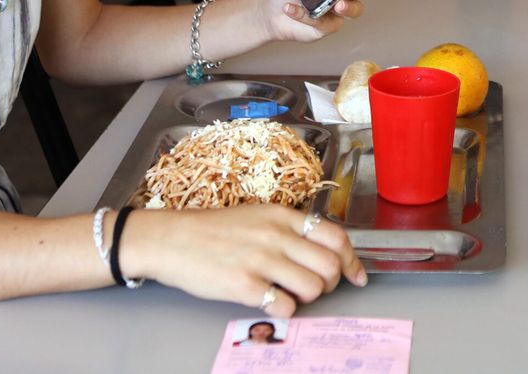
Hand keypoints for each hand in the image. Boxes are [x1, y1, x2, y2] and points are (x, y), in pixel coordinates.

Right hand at [127, 204, 366, 317]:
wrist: (171, 239)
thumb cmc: (213, 230)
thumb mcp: (257, 216)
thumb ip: (287, 229)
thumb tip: (320, 248)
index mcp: (283, 216)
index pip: (336, 236)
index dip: (351, 260)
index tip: (356, 275)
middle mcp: (276, 236)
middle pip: (330, 265)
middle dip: (331, 283)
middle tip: (317, 288)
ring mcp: (261, 260)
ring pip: (313, 287)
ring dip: (309, 298)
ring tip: (292, 295)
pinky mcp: (243, 286)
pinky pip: (284, 306)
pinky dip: (285, 311)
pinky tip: (271, 303)